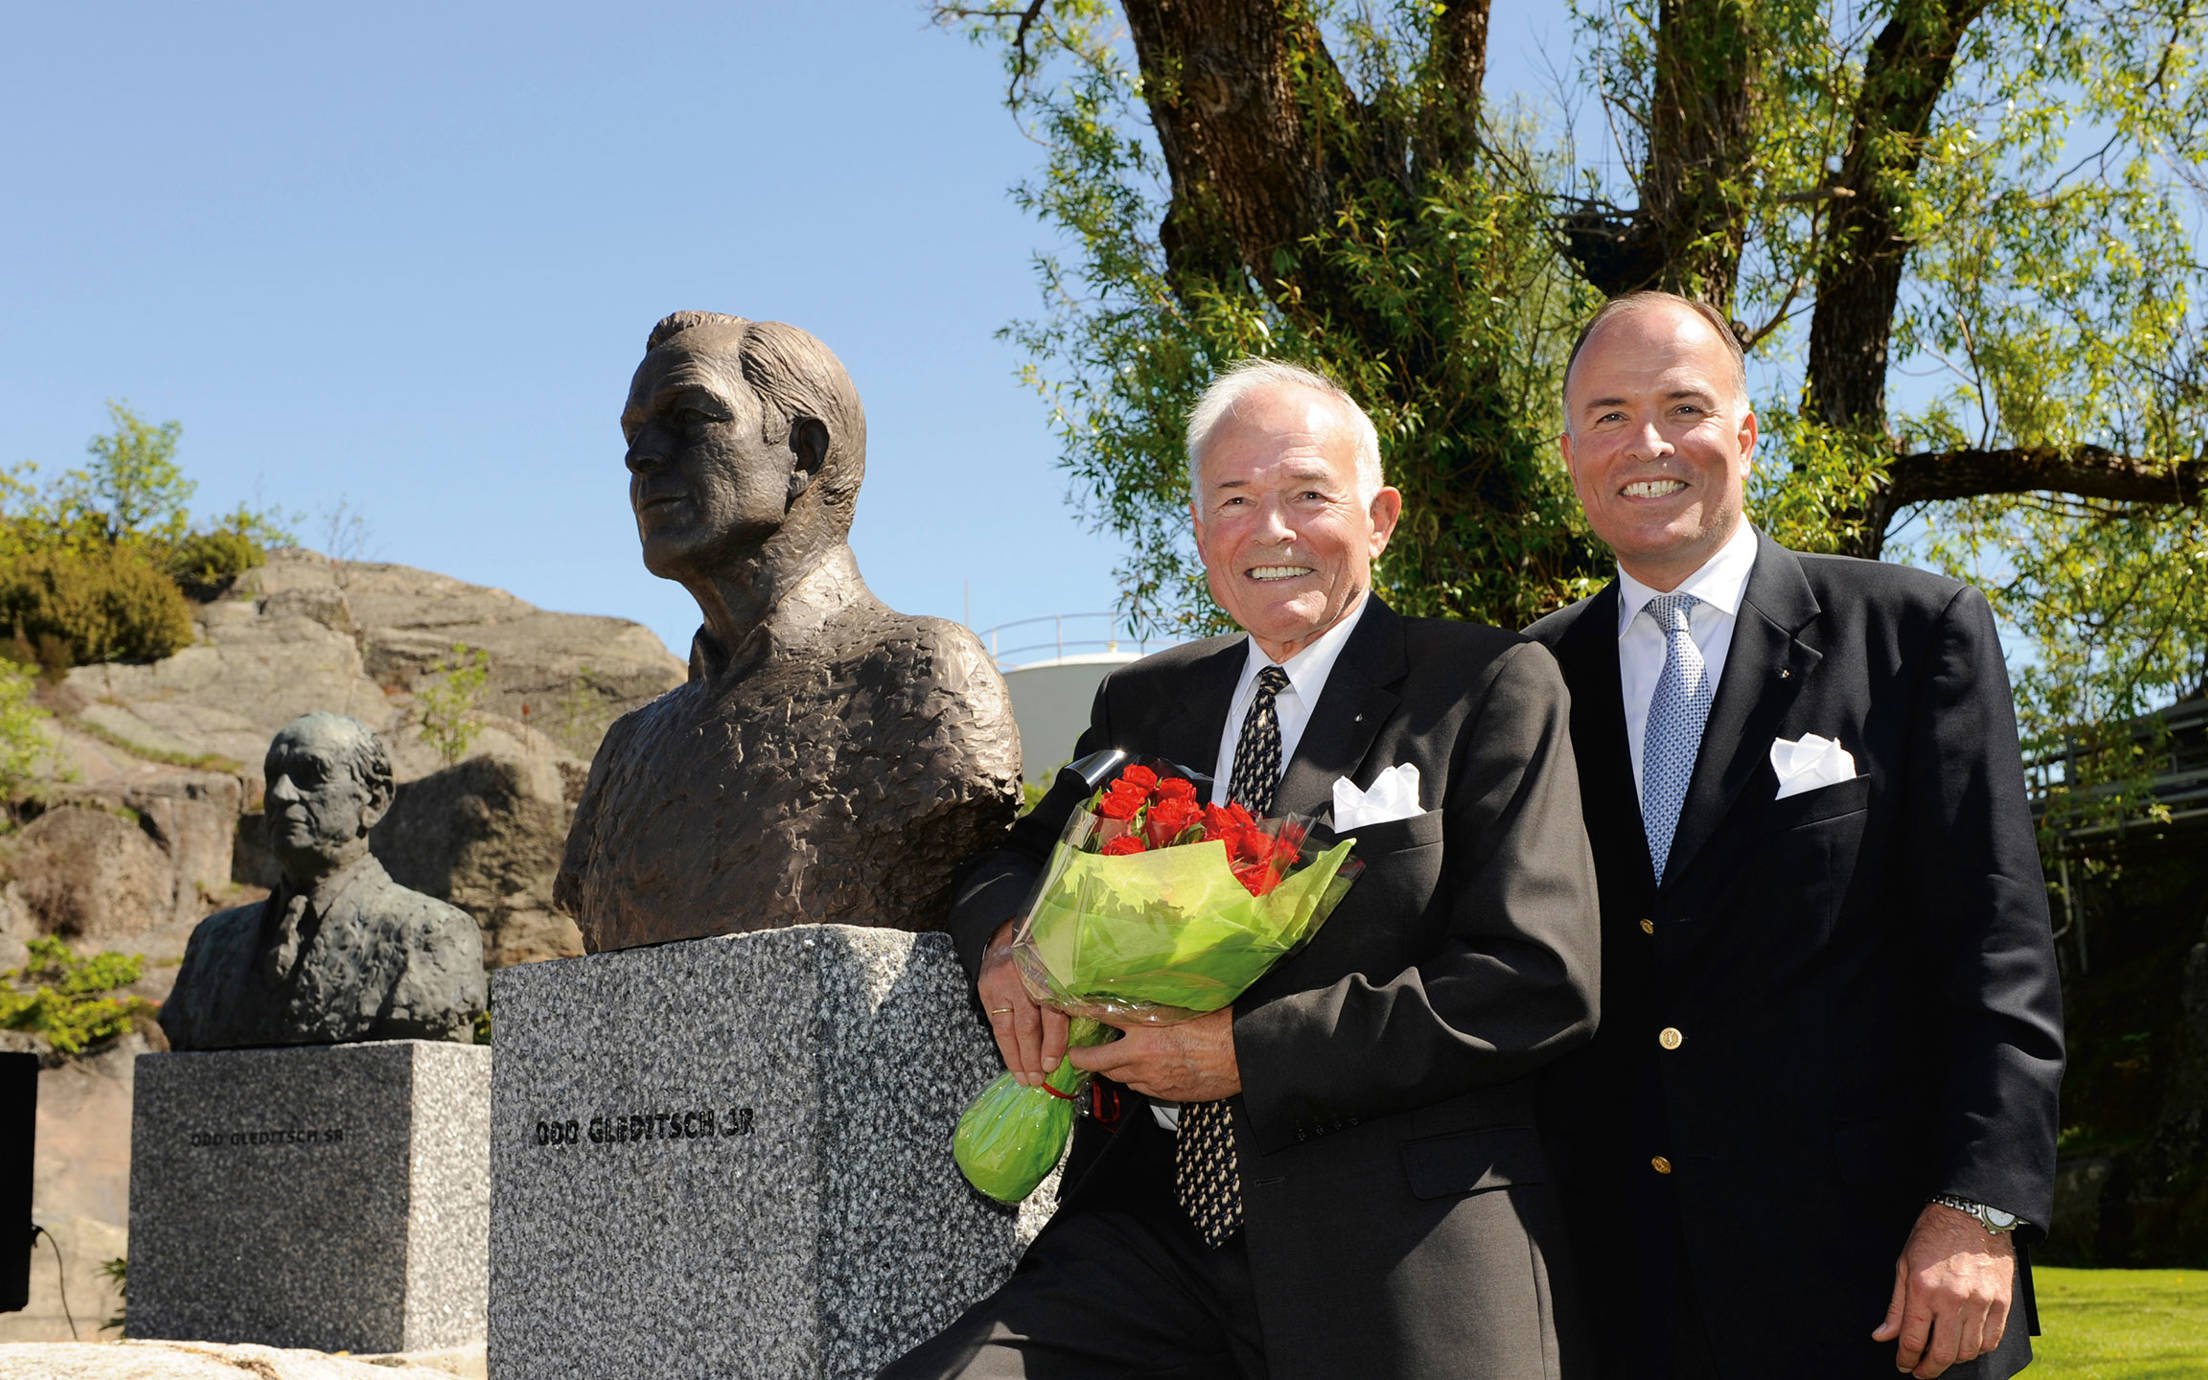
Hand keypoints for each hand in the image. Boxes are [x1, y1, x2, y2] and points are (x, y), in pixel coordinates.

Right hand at [977, 920, 1067, 1086]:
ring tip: (1024, 1078)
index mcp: (1048, 971)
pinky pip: (995, 1024)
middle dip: (1033, 1056)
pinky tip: (1013, 1062)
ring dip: (1016, 1058)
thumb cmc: (1046, 955)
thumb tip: (1087, 1031)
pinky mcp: (986, 989)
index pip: (1052, 1011)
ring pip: (1007, 1028)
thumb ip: (1073, 993)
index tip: (1054, 1064)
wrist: (1008, 934)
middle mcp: (1022, 977)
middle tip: (1039, 1080)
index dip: (1054, 1040)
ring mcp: (1000, 984)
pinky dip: (1005, 1046)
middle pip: (1027, 1024)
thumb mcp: (1064, 966)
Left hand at [1067, 1007, 1239, 1101]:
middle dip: (1085, 1057)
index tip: (1072, 1013)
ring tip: (1109, 1058)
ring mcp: (1152, 1079)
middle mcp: (1142, 1058)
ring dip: (1112, 1068)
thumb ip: (1152, 1005)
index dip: (1084, 1016)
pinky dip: (1135, 1078)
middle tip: (1078, 1052)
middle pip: (1099, 1061)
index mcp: (1144, 1031)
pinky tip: (1140, 1069)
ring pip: (1119, 1077)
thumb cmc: (1217, 1025)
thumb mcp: (1179, 1005)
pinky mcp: (1165, 1093)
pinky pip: (1140, 1088)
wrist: (1240, 1055)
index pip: (1102, 1019)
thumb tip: (1134, 994)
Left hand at [1872, 1202, 2016, 1375]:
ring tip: (1942, 1356)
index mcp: (1924, 1290)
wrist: (1972, 1215)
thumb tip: (1882, 1337)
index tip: (1903, 1365)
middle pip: (1943, 1353)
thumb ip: (1896, 1306)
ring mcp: (1981, 1302)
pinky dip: (1978, 1349)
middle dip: (1929, 1369)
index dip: (1906, 1359)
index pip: (1913, 1340)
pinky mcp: (2002, 1302)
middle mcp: (1954, 1300)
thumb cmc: (1933, 1237)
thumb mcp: (1904, 1266)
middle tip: (1921, 1371)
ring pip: (1968, 1351)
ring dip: (1953, 1361)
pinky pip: (1991, 1340)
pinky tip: (1965, 1346)